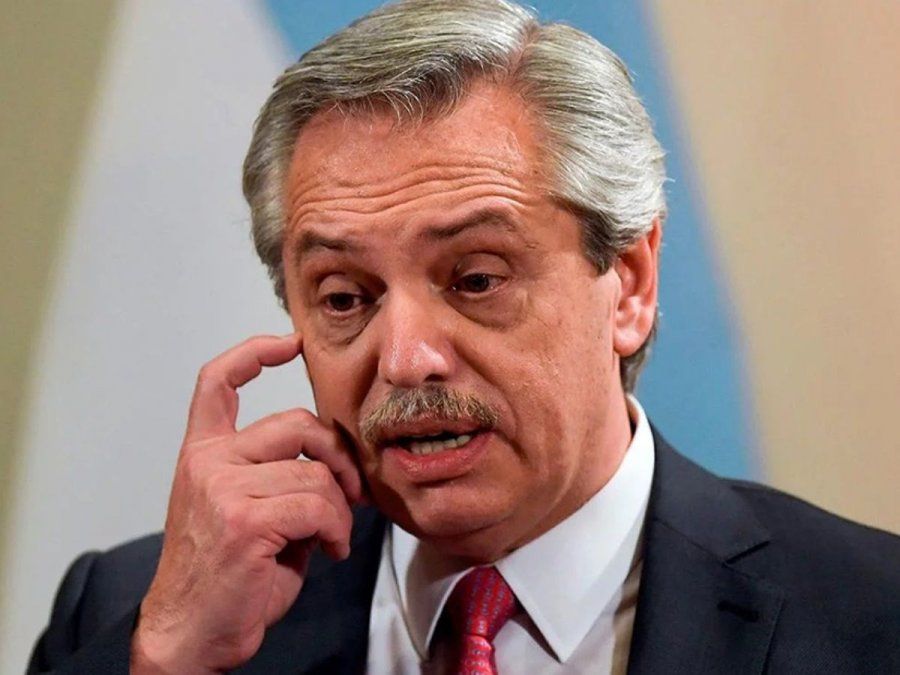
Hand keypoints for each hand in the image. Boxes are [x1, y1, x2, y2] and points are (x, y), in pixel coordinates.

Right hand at [130, 334, 362, 673]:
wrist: (191, 634)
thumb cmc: (227, 576)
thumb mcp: (248, 512)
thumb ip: (280, 476)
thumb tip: (335, 463)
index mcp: (203, 454)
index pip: (217, 382)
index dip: (254, 353)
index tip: (290, 343)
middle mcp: (207, 462)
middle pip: (297, 423)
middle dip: (337, 455)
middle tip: (350, 492)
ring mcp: (222, 487)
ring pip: (315, 474)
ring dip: (338, 509)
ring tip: (331, 537)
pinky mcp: (243, 519)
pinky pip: (319, 506)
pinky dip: (337, 530)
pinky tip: (329, 550)